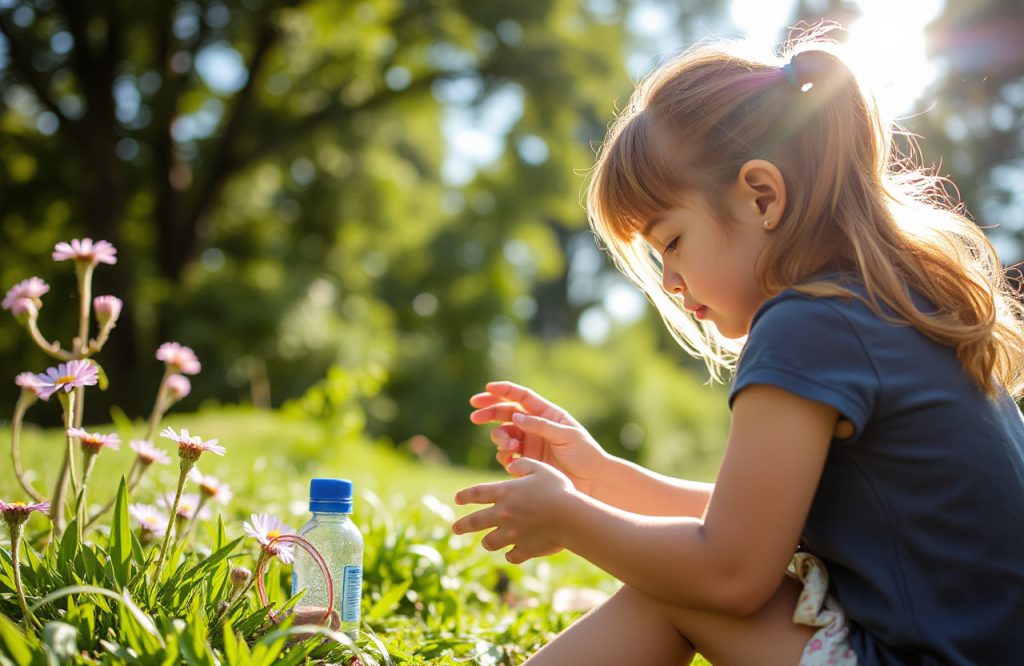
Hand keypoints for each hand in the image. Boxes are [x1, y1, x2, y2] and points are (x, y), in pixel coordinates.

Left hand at [453, 457, 578, 563]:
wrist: (571, 518)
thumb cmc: (558, 490)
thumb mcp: (541, 469)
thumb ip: (524, 465)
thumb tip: (511, 466)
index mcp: (505, 492)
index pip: (477, 493)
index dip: (465, 495)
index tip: (457, 498)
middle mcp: (503, 514)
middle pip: (474, 522)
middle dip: (462, 525)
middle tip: (455, 528)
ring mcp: (512, 534)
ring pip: (489, 542)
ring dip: (488, 541)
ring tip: (487, 541)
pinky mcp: (524, 550)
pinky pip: (511, 556)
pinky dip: (511, 554)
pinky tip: (512, 553)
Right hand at [470, 381, 608, 495]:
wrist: (592, 481)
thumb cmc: (585, 454)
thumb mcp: (567, 435)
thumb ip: (541, 426)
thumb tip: (516, 416)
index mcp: (547, 413)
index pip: (521, 397)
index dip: (504, 391)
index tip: (487, 388)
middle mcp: (535, 426)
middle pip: (506, 413)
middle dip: (489, 412)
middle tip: (475, 415)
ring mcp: (529, 444)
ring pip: (503, 434)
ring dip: (499, 437)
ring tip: (507, 446)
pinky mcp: (527, 461)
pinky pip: (507, 455)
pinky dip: (504, 455)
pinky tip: (510, 460)